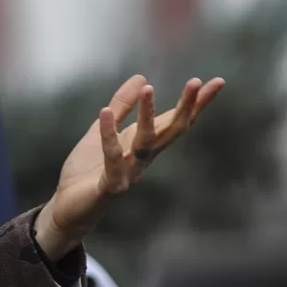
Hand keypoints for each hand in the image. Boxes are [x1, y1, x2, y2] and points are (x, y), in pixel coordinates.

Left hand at [33, 74, 224, 260]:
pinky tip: (104, 112)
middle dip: (186, 107)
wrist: (69, 208)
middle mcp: (143, 158)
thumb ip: (121, 106)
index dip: (196, 103)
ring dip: (147, 115)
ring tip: (148, 88)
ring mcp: (130, 172)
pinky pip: (112, 158)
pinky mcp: (111, 185)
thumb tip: (142, 78)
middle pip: (171, 131)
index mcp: (144, 144)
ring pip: (145, 142)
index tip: (218, 81)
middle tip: (197, 82)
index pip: (175, 120)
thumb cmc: (88, 170)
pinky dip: (108, 136)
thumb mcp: (104, 130)